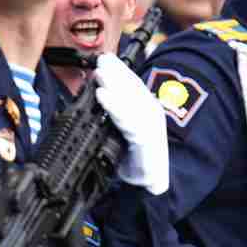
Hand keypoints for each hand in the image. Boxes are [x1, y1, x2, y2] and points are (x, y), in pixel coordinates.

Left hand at [90, 54, 169, 193]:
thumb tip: (96, 96)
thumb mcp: (120, 134)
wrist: (149, 187)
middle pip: (133, 90)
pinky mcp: (146, 140)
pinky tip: (102, 97)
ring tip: (100, 75)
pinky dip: (114, 107)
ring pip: (131, 102)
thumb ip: (113, 117)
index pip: (134, 86)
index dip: (121, 71)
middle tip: (101, 61)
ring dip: (114, 86)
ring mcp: (150, 127)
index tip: (106, 59)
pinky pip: (128, 121)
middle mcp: (150, 116)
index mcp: (145, 112)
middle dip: (117, 73)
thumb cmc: (134, 161)